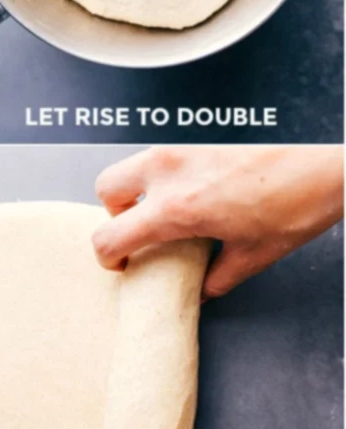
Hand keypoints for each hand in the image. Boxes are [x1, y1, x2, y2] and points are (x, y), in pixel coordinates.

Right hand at [92, 148, 342, 298]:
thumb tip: (199, 289)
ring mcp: (179, 149)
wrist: (322, 167)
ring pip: (130, 166)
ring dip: (136, 191)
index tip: (121, 263)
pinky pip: (159, 157)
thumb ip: (216, 277)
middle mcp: (168, 172)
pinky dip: (161, 176)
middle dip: (116, 213)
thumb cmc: (293, 204)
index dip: (107, 257)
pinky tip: (192, 193)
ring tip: (167, 212)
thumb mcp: (253, 255)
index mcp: (175, 207)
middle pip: (106, 188)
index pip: (110, 234)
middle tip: (140, 231)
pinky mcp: (195, 139)